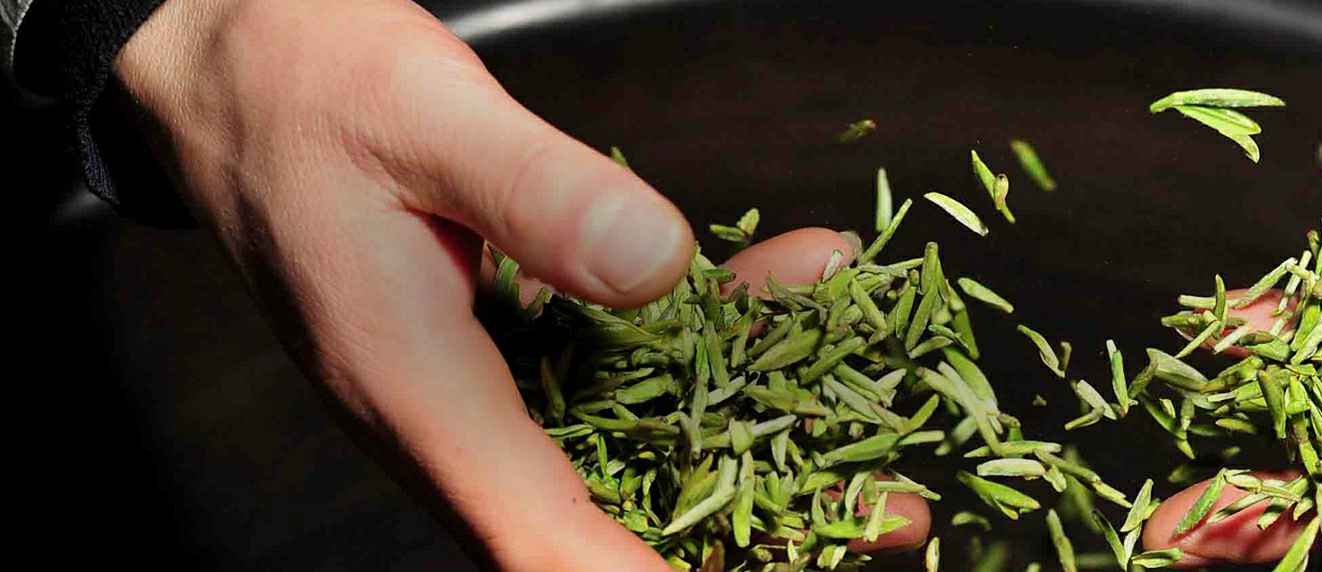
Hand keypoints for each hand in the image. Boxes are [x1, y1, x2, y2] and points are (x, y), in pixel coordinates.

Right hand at [113, 1, 922, 568]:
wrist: (243, 75)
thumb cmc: (308, 92)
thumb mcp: (423, 117)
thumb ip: (537, 193)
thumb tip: (657, 269)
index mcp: (419, 396)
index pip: (538, 538)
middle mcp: (460, 421)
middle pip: (614, 515)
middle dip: (756, 522)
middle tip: (889, 518)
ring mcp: (492, 392)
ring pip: (642, 446)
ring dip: (765, 436)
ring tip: (886, 441)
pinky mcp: (519, 346)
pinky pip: (635, 367)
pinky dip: (723, 338)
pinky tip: (798, 281)